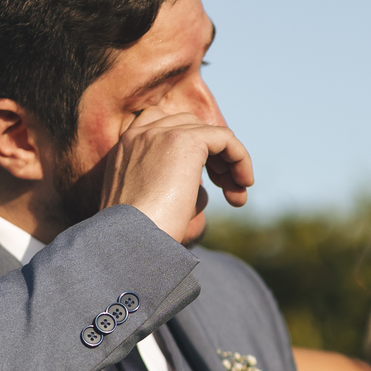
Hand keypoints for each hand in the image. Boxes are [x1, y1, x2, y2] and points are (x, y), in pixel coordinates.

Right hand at [98, 104, 253, 244]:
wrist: (129, 242)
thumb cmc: (139, 238)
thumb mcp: (152, 208)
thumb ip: (173, 189)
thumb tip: (202, 190)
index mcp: (126, 148)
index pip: (165, 130)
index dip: (193, 151)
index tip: (207, 181)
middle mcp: (141, 134)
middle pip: (190, 127)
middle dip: (213, 157)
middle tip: (227, 190)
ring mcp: (161, 134)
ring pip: (209, 133)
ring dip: (229, 160)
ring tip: (238, 192)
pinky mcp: (185, 142)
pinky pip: (224, 138)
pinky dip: (240, 157)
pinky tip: (244, 183)